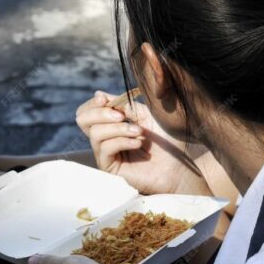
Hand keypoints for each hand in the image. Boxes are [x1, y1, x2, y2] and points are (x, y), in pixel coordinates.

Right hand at [76, 91, 210, 195]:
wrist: (181, 163)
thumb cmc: (168, 139)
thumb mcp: (146, 114)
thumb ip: (125, 104)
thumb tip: (99, 94)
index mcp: (112, 123)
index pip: (88, 111)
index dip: (93, 103)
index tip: (104, 99)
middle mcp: (105, 138)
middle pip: (82, 120)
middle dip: (99, 113)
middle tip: (122, 115)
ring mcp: (106, 155)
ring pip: (95, 134)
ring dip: (119, 128)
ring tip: (140, 132)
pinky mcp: (110, 169)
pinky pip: (106, 149)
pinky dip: (122, 141)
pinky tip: (138, 143)